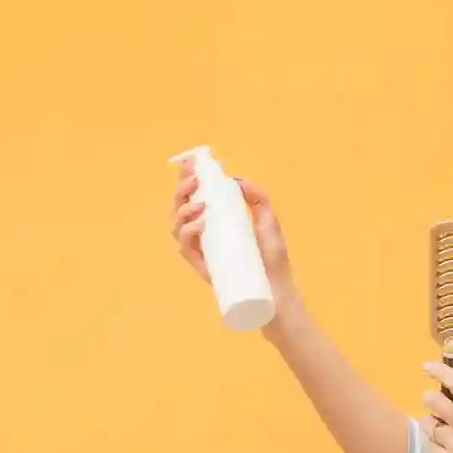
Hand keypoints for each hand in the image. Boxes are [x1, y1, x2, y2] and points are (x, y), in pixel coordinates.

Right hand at [172, 162, 298, 316]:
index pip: (195, 195)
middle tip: (194, 180)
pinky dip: (189, 233)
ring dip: (183, 210)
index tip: (189, 162)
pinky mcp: (201, 267)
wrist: (276, 290)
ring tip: (201, 205)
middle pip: (180, 207)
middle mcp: (204, 234)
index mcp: (216, 220)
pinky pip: (185, 248)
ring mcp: (201, 251)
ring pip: (177, 226)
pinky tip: (200, 224)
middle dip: (182, 189)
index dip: (187, 178)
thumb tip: (238, 180)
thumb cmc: (272, 259)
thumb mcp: (268, 222)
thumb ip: (258, 199)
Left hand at [420, 362, 452, 452]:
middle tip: (433, 401)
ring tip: (443, 428)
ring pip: (428, 423)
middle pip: (435, 400)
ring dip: (431, 422)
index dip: (440, 371)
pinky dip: (432, 441)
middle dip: (430, 398)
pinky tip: (443, 444)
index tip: (427, 367)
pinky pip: (428, 443)